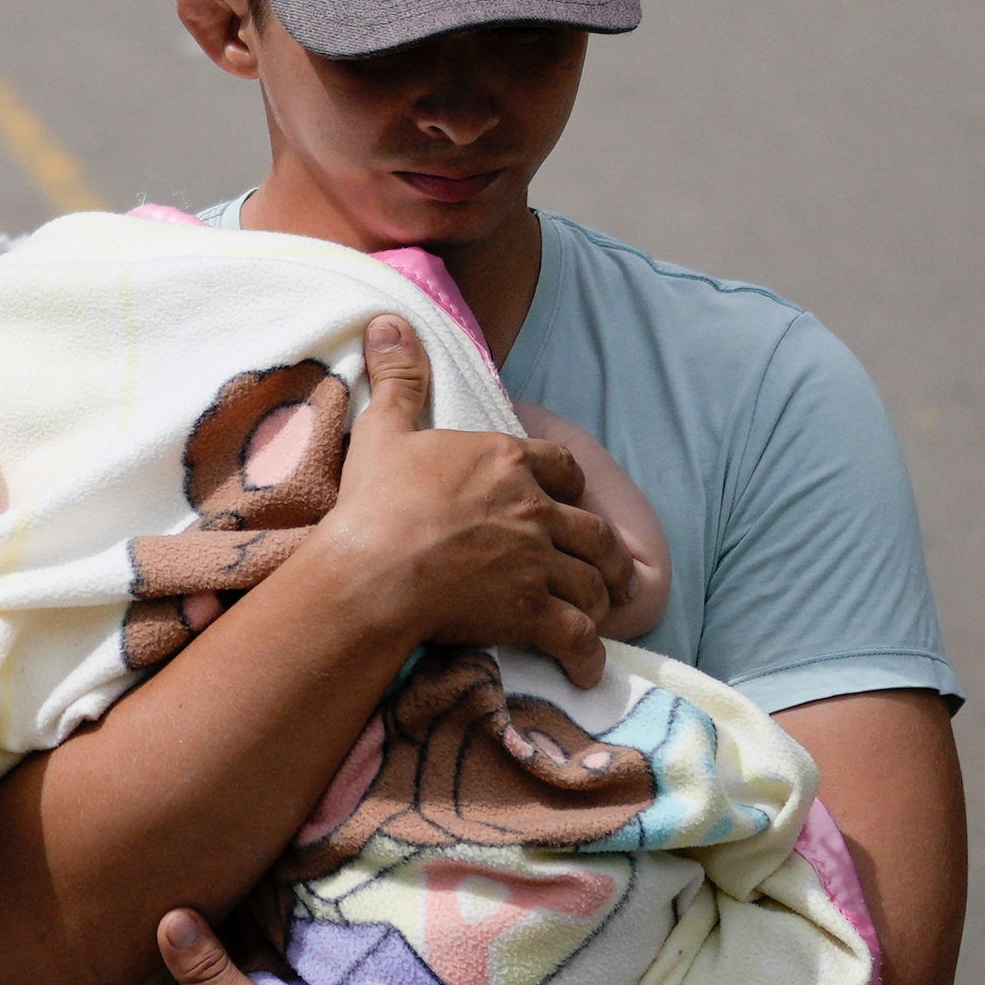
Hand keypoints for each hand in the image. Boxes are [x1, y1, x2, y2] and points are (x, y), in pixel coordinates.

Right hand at [299, 316, 623, 685]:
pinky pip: (577, 635)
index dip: (571, 486)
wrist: (373, 569)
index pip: (562, 466)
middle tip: (610, 571)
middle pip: (591, 530)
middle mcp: (534, 507)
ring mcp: (537, 560)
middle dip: (606, 553)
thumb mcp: (387, 428)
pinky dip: (589, 653)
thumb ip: (399, 376)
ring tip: (601, 615)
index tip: (571, 499)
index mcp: (506, 460)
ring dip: (600, 599)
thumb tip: (389, 319)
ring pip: (592, 581)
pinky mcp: (531, 610)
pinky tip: (589, 665)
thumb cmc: (376, 502)